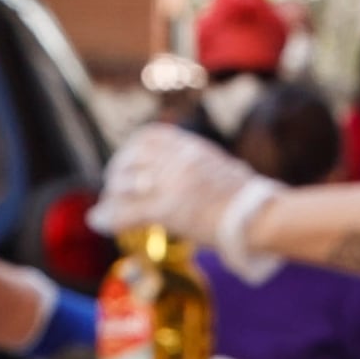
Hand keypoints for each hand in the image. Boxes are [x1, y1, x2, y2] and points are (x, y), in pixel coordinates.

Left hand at [92, 121, 269, 246]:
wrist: (262, 217)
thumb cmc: (252, 203)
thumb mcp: (224, 172)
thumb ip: (203, 169)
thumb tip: (201, 175)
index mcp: (192, 148)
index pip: (150, 137)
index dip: (131, 149)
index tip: (127, 162)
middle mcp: (178, 159)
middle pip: (133, 158)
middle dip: (117, 172)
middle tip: (112, 188)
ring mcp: (172, 183)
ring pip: (126, 183)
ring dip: (112, 195)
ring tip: (107, 207)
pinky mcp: (169, 209)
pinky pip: (129, 211)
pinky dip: (109, 216)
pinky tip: (98, 221)